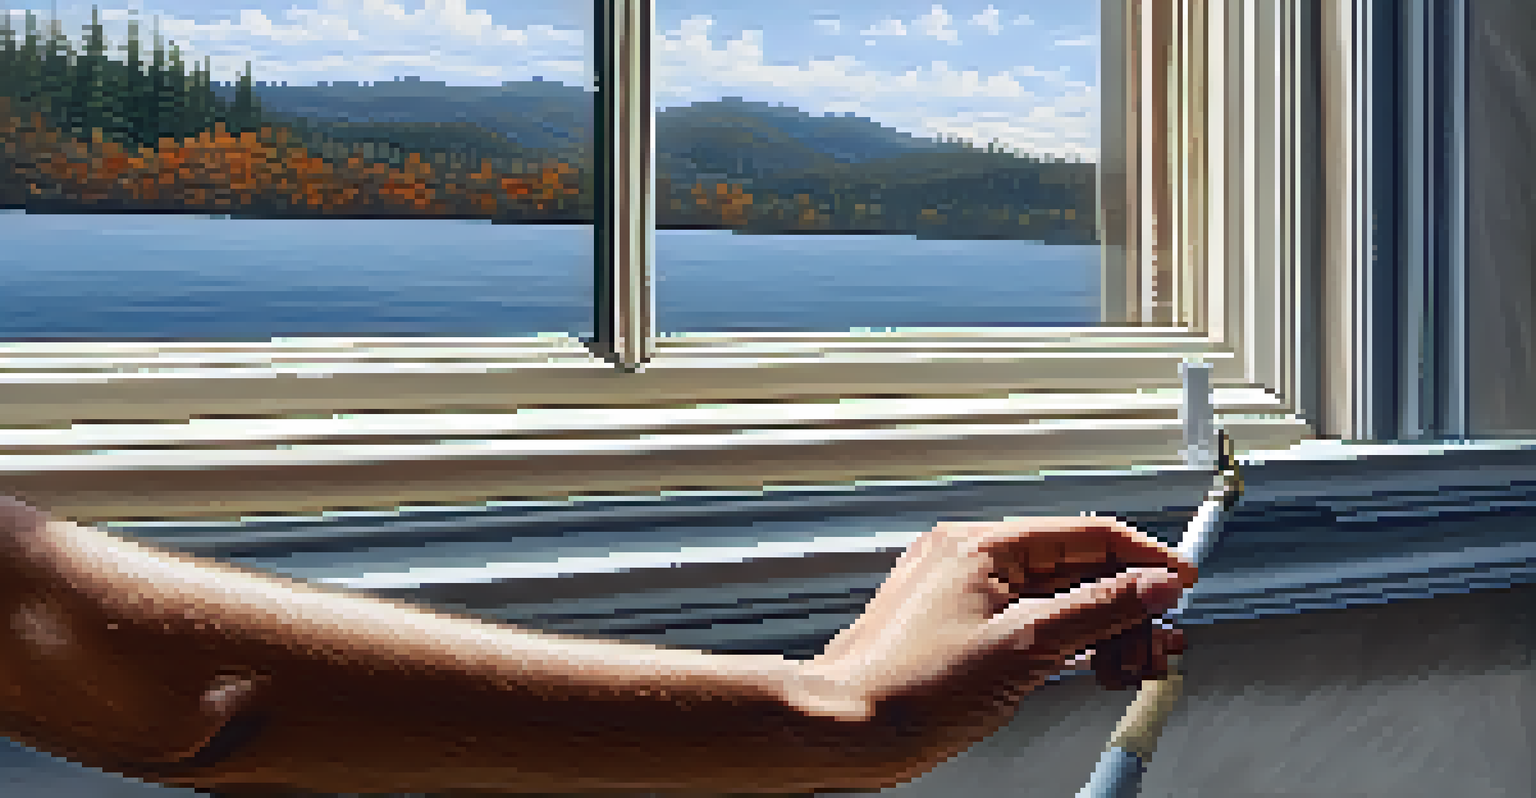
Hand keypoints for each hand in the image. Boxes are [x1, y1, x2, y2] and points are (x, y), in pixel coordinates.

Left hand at [792, 516, 1195, 773]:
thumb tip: (1154, 585)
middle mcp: (969, 560)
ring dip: (1101, 633)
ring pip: (1055, 602)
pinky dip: (1065, 645)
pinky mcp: (959, 631)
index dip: (1142, 559)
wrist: (847, 729)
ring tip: (1125, 670)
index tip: (1182, 583)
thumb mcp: (1026, 646)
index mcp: (980, 546)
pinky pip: (1029, 624)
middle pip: (1075, 570)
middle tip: (1157, 649)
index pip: (1084, 534)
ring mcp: (962, 596)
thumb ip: (1100, 610)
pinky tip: (1088, 670)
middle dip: (1126, 610)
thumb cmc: (909, 690)